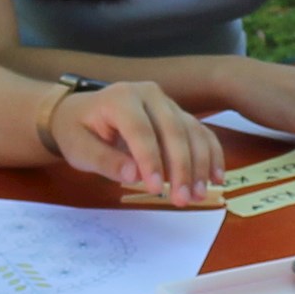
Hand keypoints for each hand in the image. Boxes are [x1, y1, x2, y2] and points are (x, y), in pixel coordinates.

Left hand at [49, 79, 225, 200]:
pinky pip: (200, 133)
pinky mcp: (178, 114)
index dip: (150, 160)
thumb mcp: (79, 149)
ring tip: (198, 195)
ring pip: (191, 132)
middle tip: (183, 199)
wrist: (81, 113)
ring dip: (200, 165)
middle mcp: (149, 94)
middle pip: (173, 130)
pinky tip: (216, 177)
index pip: (141, 130)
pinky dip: (211, 154)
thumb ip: (105, 161)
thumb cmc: (78, 131)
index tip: (156, 189)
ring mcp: (167, 103)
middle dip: (181, 167)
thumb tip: (133, 175)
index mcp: (120, 98)